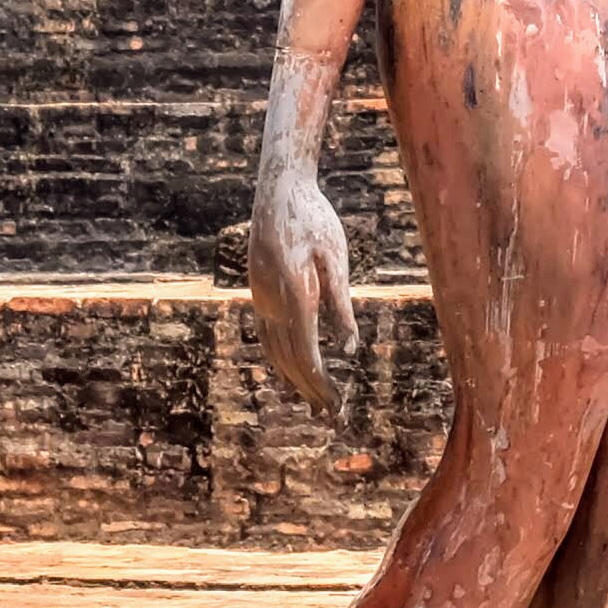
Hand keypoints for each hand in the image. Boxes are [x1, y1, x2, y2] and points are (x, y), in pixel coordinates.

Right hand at [247, 164, 353, 414]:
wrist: (278, 190)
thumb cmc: (315, 219)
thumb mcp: (336, 258)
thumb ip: (341, 304)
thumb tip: (349, 348)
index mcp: (294, 294)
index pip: (307, 353)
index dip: (320, 383)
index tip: (335, 405)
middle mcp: (271, 302)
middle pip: (288, 360)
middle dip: (310, 390)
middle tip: (331, 416)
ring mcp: (260, 298)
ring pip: (273, 351)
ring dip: (294, 380)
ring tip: (314, 404)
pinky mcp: (258, 292)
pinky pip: (267, 336)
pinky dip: (281, 360)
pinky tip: (294, 372)